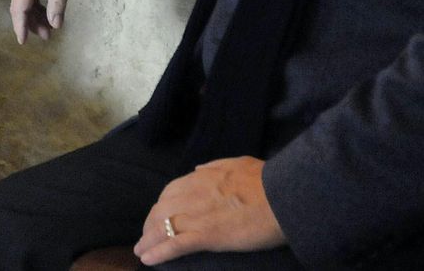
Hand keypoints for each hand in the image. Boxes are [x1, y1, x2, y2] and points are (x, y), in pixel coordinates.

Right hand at [10, 0, 86, 43]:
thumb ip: (57, 4)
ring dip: (35, 13)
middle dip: (31, 22)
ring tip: (49, 27)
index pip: (19, 9)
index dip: (21, 26)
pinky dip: (36, 2)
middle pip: (20, 5)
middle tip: (47, 37)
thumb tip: (55, 25)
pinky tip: (46, 9)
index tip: (23, 42)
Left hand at [133, 157, 284, 265]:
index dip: (161, 206)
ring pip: (162, 227)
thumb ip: (215, 167)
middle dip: (150, 224)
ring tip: (141, 251)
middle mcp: (193, 194)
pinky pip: (174, 245)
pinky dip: (158, 253)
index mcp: (201, 178)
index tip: (159, 215)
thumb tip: (198, 170)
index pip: (170, 192)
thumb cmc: (267, 180)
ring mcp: (198, 215)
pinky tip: (148, 259)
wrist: (283, 196)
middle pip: (160, 210)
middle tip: (146, 237)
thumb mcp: (237, 163)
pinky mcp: (206, 235)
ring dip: (147, 241)